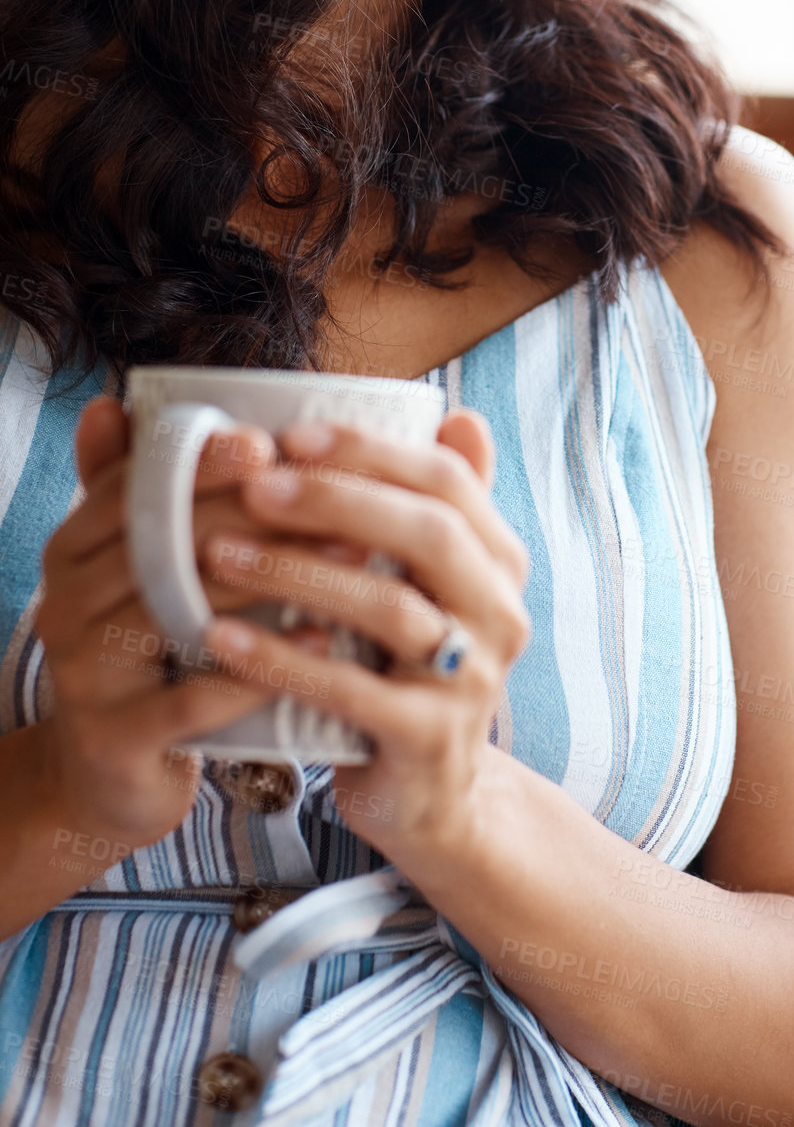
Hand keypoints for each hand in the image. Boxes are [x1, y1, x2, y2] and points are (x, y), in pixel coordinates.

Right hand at [33, 397, 336, 855]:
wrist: (107, 775)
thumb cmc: (151, 649)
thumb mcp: (149, 567)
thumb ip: (151, 492)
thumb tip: (123, 398)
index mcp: (75, 546)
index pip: (136, 486)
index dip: (202, 463)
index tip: (270, 443)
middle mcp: (64, 601)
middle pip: (162, 540)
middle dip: (253, 512)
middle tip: (337, 498)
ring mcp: (83, 671)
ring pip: (179, 609)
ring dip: (272, 579)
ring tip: (351, 558)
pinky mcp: (115, 737)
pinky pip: (192, 695)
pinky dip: (262, 667)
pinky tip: (324, 641)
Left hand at [199, 409, 531, 863]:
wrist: (430, 799)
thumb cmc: (409, 669)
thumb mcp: (431, 586)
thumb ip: (436, 505)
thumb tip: (456, 412)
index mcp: (499, 560)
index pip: (447, 481)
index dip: (371, 451)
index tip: (291, 435)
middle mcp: (500, 613)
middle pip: (430, 534)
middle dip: (337, 499)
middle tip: (253, 485)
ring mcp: (471, 680)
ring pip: (390, 609)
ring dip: (297, 575)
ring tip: (218, 555)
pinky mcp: (429, 741)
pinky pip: (351, 691)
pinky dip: (282, 661)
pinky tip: (220, 640)